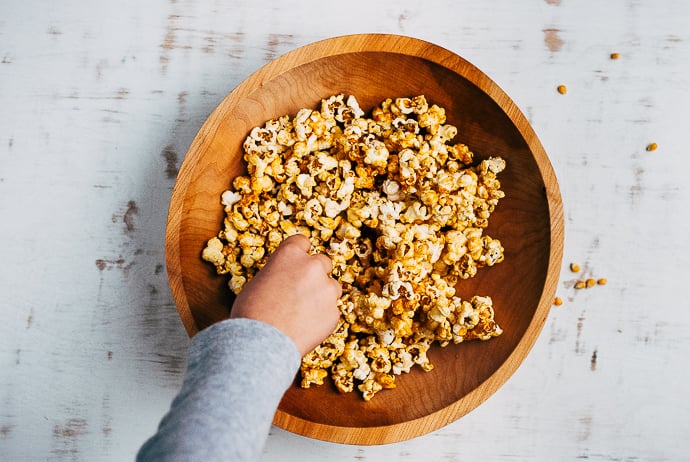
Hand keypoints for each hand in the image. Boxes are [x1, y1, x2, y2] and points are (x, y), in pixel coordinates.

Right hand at [230, 234, 341, 355]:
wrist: (260, 343)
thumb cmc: (251, 313)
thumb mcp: (259, 282)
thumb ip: (279, 274)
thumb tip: (285, 280)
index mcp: (290, 254)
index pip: (302, 241)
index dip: (300, 252)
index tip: (299, 261)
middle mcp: (312, 266)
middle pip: (323, 262)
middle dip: (316, 273)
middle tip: (303, 289)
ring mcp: (326, 289)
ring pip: (332, 287)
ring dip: (322, 295)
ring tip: (303, 312)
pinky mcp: (334, 312)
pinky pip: (331, 311)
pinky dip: (322, 317)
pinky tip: (305, 327)